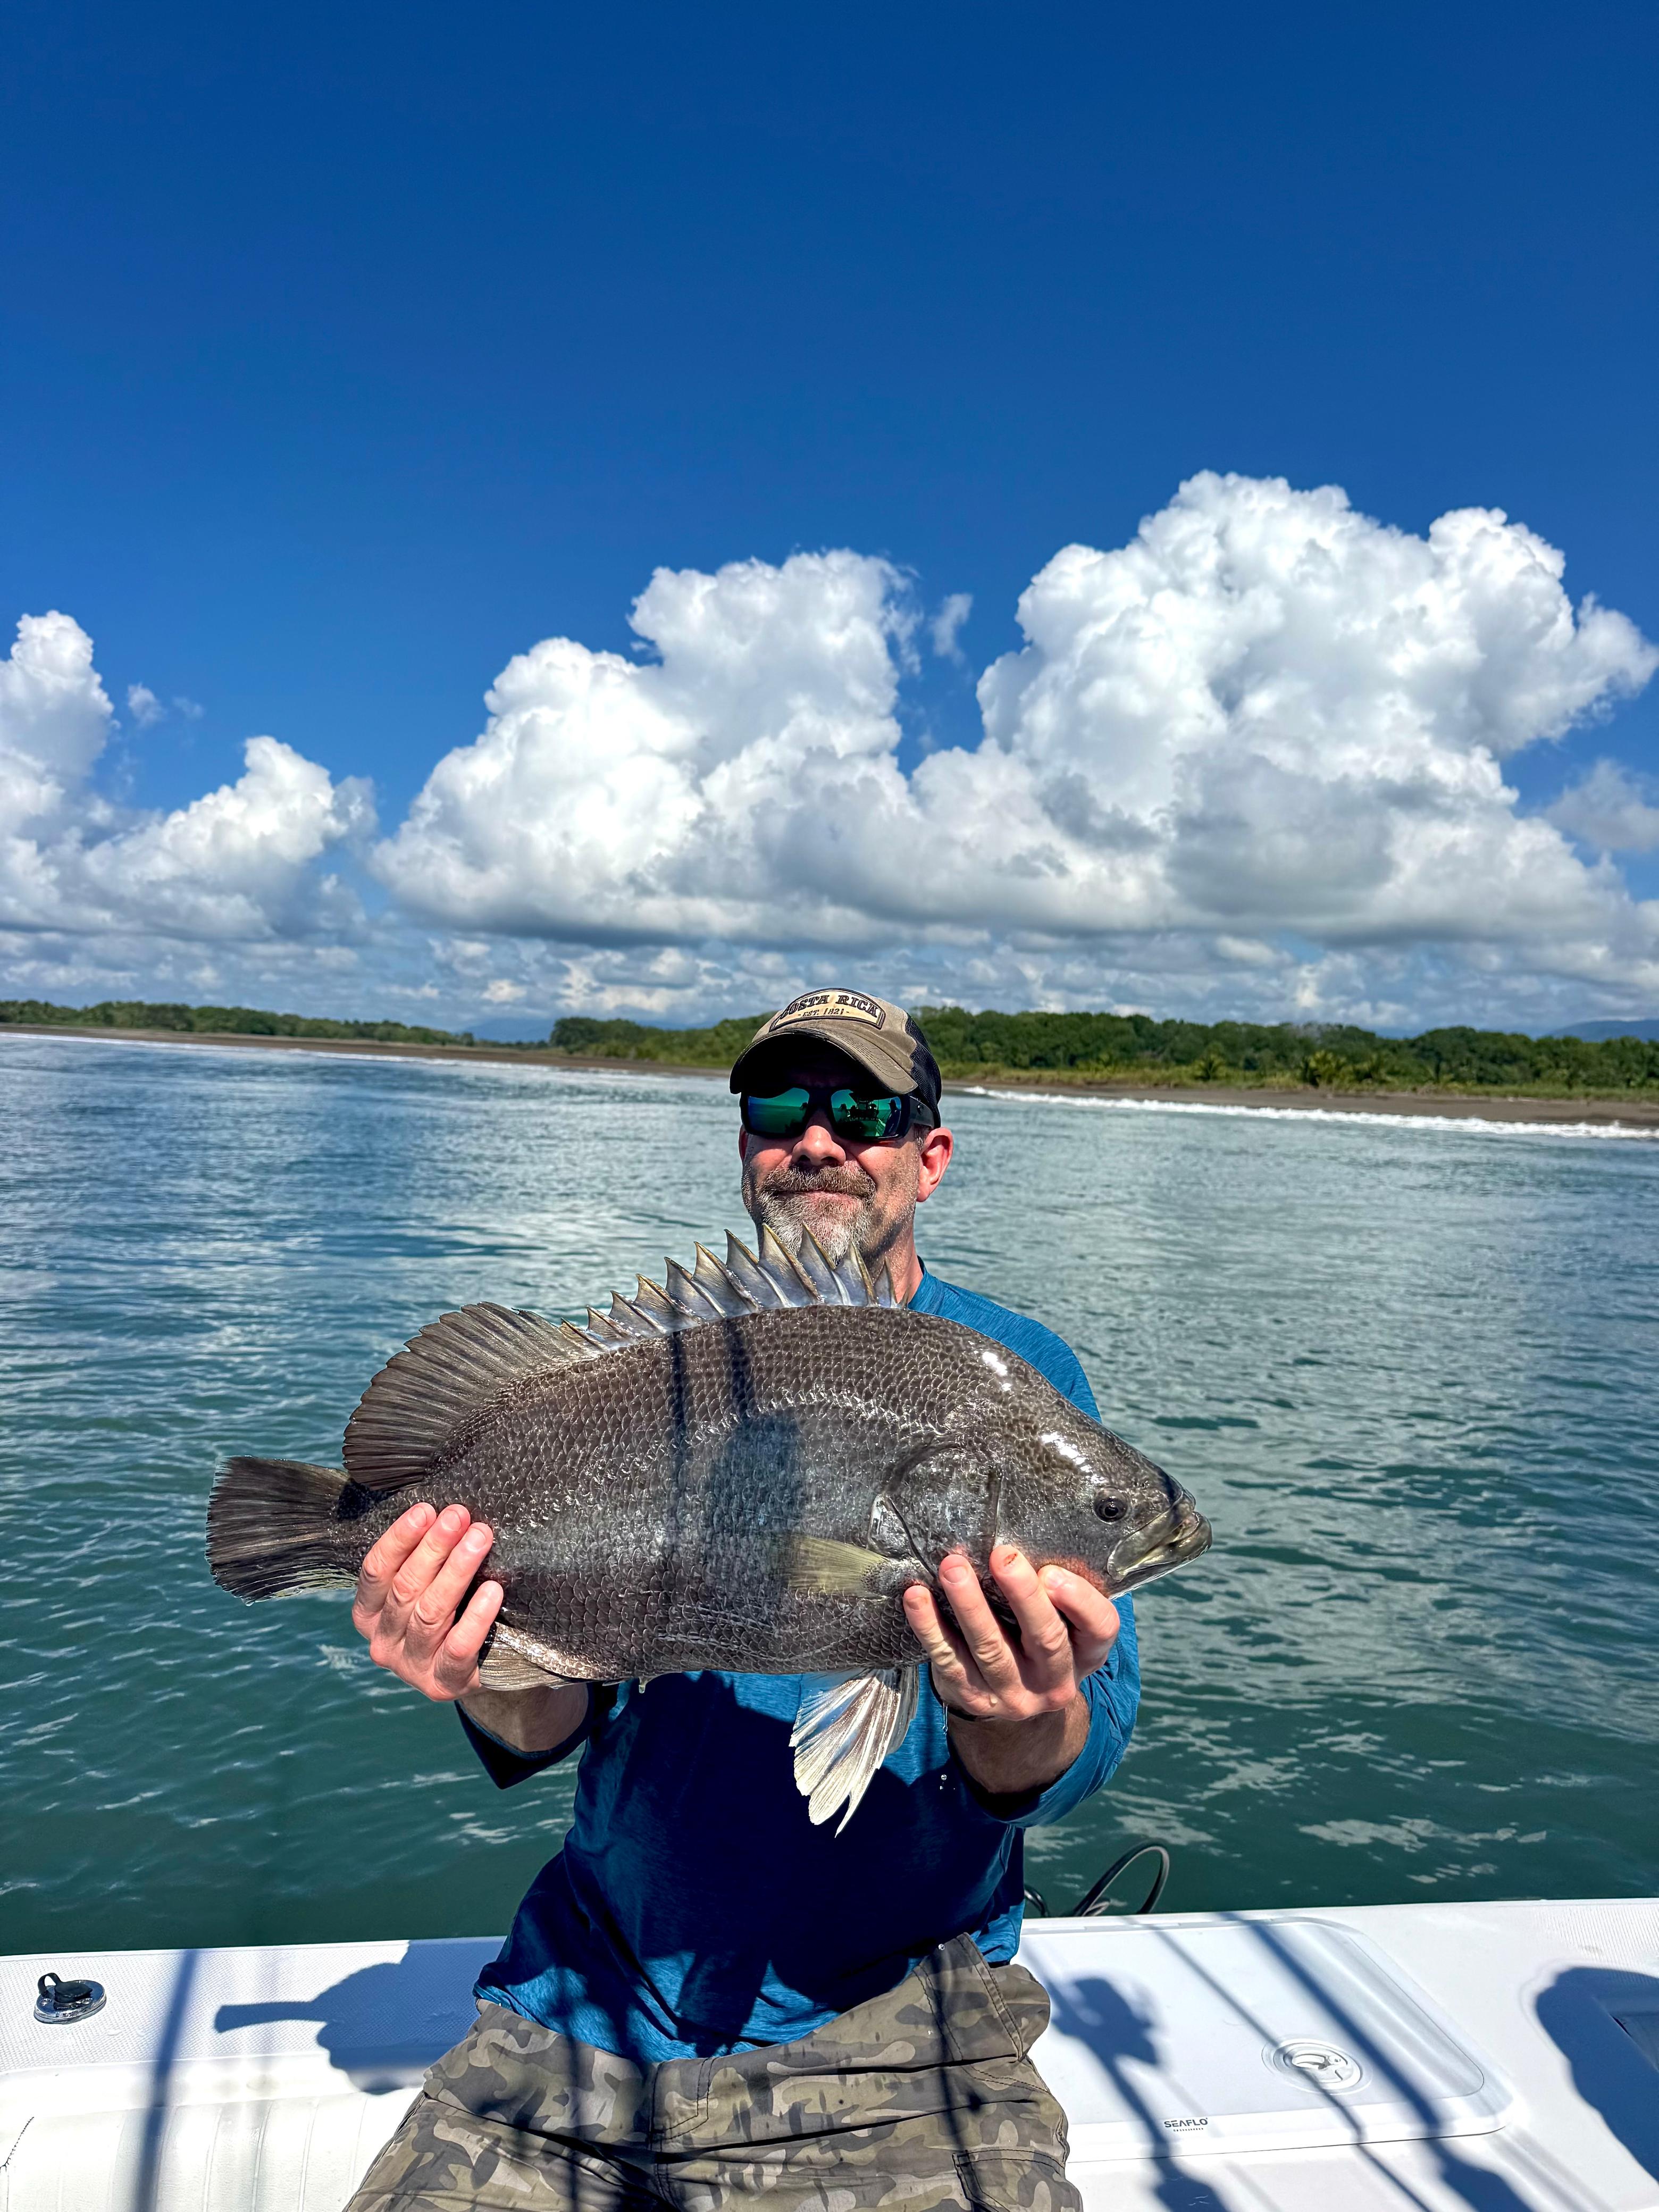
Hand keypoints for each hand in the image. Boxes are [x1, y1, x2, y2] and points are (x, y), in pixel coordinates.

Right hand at [352, 1501, 501, 1701]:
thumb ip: (424, 1559)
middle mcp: (383, 1643)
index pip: (375, 1571)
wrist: (479, 1667)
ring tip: (479, 1538)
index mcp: (369, 1614)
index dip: (399, 1539)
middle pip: (404, 1588)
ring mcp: (412, 1667)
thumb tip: (443, 1512)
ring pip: (429, 1613)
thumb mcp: (426, 1586)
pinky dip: (476, 1616)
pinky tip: (494, 1589)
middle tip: (459, 1517)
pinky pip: (459, 1647)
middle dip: (433, 1547)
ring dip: (456, 1571)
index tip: (426, 1510)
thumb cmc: (450, 1613)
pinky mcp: (444, 1683)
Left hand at [903, 1545, 1118, 1721]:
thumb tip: (1023, 1535)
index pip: (1099, 1627)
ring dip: (969, 1605)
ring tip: (952, 1568)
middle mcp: (1055, 1680)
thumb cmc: (1036, 1637)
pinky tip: (916, 1597)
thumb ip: (1055, 1588)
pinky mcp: (973, 1698)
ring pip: (991, 1649)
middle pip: (1045, 1639)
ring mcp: (1014, 1695)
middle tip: (1002, 1555)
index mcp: (1086, 1653)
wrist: (1011, 1699)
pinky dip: (930, 1627)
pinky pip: (949, 1661)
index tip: (1050, 1571)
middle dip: (1022, 1595)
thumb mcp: (1063, 1621)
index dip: (1078, 1600)